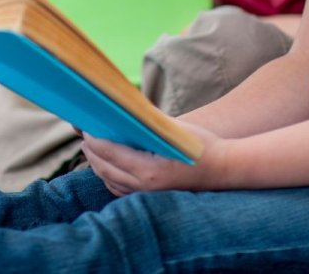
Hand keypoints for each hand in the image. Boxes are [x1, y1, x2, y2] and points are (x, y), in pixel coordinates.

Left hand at [81, 122, 222, 196]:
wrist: (225, 170)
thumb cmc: (201, 145)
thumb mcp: (174, 128)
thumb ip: (147, 121)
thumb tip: (124, 110)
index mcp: (149, 169)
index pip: (110, 153)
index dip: (94, 140)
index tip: (85, 128)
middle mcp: (145, 186)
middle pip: (105, 169)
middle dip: (91, 152)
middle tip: (83, 135)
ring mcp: (148, 195)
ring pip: (110, 182)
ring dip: (98, 165)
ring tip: (91, 148)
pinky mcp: (151, 198)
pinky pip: (121, 190)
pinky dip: (109, 178)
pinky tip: (106, 166)